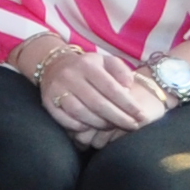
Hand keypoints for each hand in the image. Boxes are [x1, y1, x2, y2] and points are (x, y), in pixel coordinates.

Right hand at [30, 41, 168, 147]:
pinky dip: (78, 126)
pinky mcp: (47, 101)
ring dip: (99, 123)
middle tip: (132, 126)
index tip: (141, 116)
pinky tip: (90, 127)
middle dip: (118, 118)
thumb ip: (120, 70)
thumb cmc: (88, 67)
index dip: (128, 104)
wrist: (53, 65)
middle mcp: (70, 76)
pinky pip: (64, 119)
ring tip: (112, 126)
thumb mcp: (105, 61)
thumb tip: (128, 86)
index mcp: (87, 65)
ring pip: (80, 112)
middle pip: (97, 103)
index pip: (111, 88)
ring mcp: (56, 89)